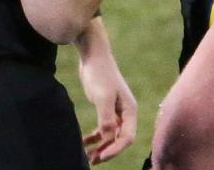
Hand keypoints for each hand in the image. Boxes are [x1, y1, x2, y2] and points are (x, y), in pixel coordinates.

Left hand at [75, 18, 136, 163]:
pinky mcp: (105, 107)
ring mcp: (115, 110)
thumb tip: (108, 137)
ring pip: (111, 135)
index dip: (115, 149)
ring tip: (88, 157)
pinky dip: (95, 137)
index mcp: (129, 109)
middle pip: (120, 139)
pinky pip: (103, 128)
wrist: (93, 54)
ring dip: (101, 147)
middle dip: (108, 151)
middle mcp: (125, 112)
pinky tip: (84, 142)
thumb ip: (106, 118)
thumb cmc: (100, 73)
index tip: (101, 156)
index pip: (127, 137)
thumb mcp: (102, 96)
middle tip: (93, 160)